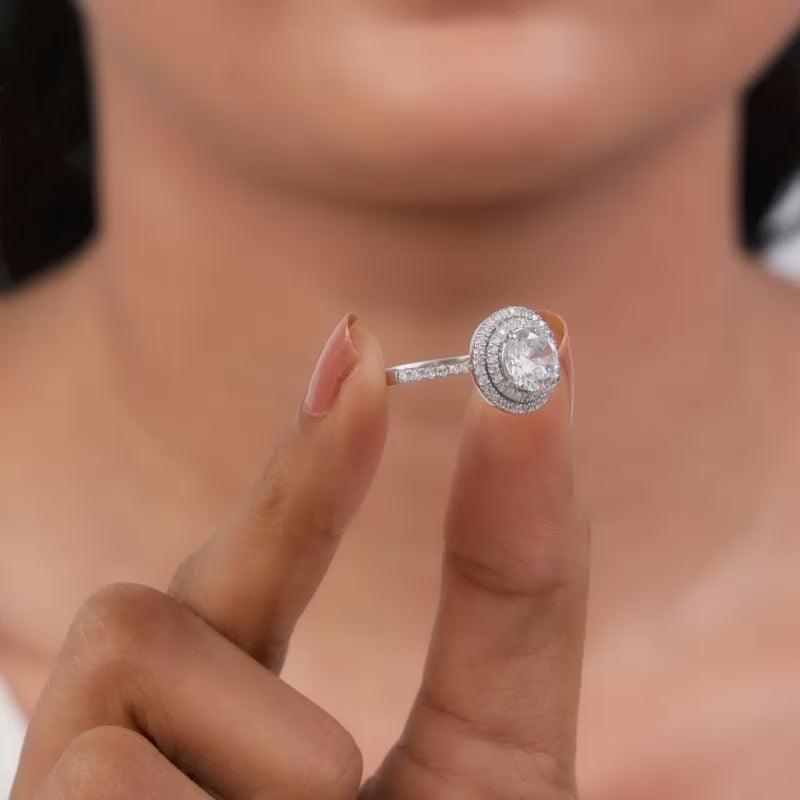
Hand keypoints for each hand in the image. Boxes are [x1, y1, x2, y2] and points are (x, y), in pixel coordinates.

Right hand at [11, 310, 587, 799]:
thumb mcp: (504, 757)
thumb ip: (516, 600)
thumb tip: (534, 399)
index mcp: (237, 743)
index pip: (244, 584)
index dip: (301, 471)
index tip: (358, 347)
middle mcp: (143, 759)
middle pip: (161, 582)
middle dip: (280, 494)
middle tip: (363, 365)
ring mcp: (77, 795)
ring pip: (122, 648)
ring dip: (263, 759)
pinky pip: (97, 774)